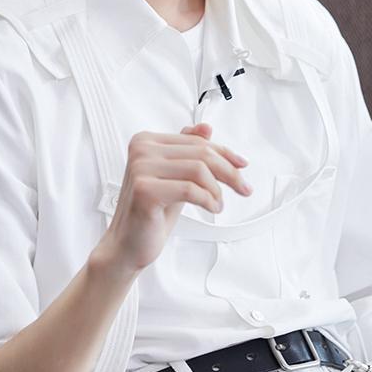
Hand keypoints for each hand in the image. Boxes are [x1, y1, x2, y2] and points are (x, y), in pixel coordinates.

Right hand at [97, 123, 250, 273]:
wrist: (127, 244)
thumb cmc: (150, 212)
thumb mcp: (175, 177)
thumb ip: (187, 152)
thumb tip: (206, 128)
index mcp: (146, 141)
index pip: (196, 141)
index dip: (224, 153)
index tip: (242, 165)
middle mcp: (141, 150)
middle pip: (201, 153)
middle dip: (229, 171)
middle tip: (243, 187)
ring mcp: (141, 168)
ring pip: (199, 170)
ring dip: (217, 189)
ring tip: (218, 203)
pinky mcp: (146, 189)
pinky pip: (190, 189)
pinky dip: (208, 200)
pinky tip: (212, 207)